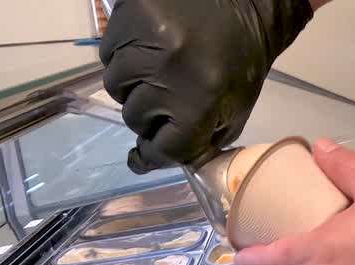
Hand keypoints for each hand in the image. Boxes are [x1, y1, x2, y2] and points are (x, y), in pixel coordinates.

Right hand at [99, 0, 314, 172]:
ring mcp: (144, 41)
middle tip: (165, 94)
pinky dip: (124, 56)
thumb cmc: (242, 59)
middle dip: (148, 113)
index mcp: (199, 102)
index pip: (161, 148)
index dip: (154, 154)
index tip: (147, 153)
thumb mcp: (235, 109)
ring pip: (115, 86)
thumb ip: (200, 141)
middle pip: (134, 118)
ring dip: (132, 84)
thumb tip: (155, 159)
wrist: (246, 2)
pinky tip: (147, 46)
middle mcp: (167, 73)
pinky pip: (108, 54)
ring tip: (155, 68)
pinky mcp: (129, 16)